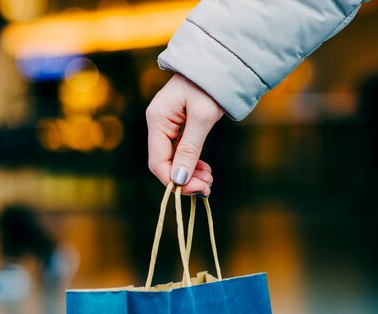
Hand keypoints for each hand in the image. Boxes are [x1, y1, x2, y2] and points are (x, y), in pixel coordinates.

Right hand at [146, 74, 222, 195]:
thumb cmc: (210, 84)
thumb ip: (190, 149)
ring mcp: (167, 125)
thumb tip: (179, 179)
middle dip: (184, 179)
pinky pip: (180, 151)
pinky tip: (206, 170)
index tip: (197, 189)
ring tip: (210, 180)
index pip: (157, 162)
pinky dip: (192, 163)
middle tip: (208, 187)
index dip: (174, 180)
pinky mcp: (178, 126)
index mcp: (157, 120)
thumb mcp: (202, 117)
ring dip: (190, 173)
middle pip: (164, 163)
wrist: (220, 60)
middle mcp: (157, 124)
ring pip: (173, 159)